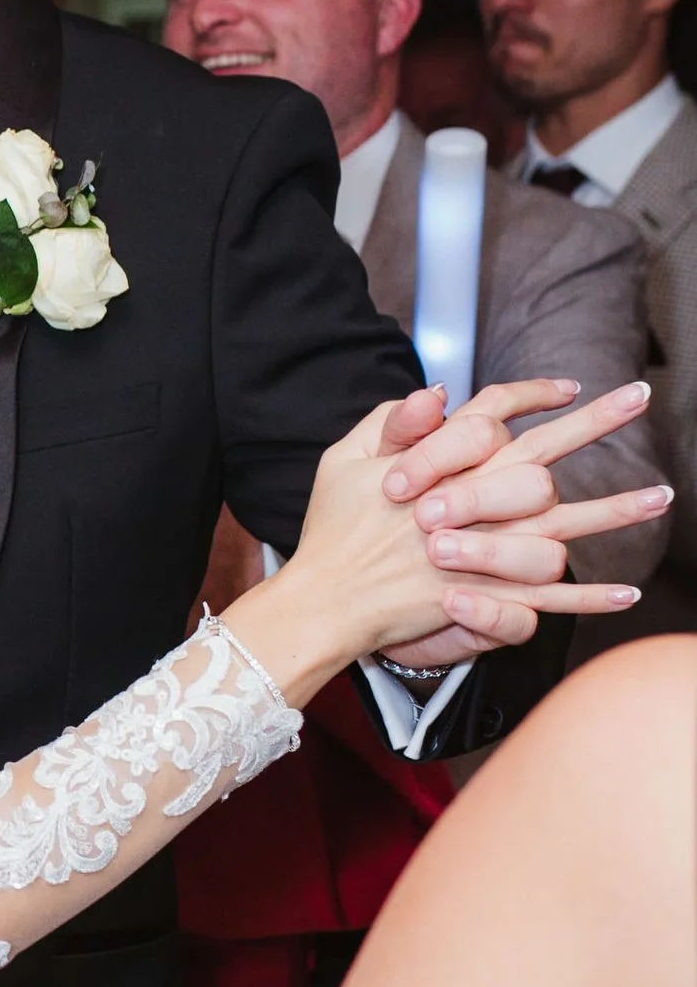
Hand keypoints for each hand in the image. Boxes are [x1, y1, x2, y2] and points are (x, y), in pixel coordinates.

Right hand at [234, 379, 660, 702]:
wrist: (324, 600)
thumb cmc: (330, 530)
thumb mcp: (341, 460)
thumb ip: (390, 422)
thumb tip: (441, 391)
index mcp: (436, 466)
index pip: (489, 413)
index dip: (529, 394)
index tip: (566, 386)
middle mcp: (468, 503)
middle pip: (543, 456)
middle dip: (595, 423)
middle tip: (638, 396)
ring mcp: (482, 552)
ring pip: (561, 526)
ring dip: (615, 512)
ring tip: (660, 496)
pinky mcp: (485, 596)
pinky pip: (549, 600)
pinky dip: (590, 599)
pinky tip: (627, 593)